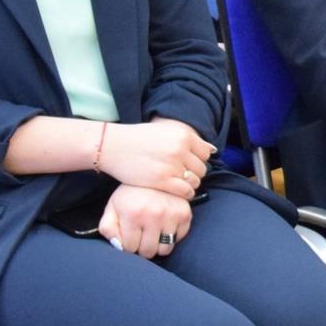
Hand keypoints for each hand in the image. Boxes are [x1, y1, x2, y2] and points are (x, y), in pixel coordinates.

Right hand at [96, 118, 212, 197]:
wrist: (113, 145)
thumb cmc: (138, 139)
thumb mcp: (166, 131)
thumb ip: (187, 140)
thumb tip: (212, 150)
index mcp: (183, 135)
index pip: (205, 152)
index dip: (197, 160)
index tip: (187, 163)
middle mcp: (180, 148)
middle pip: (201, 168)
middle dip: (193, 173)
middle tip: (180, 175)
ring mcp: (172, 165)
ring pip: (195, 181)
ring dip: (189, 184)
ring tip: (176, 182)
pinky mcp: (163, 180)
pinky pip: (186, 191)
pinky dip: (184, 194)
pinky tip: (175, 191)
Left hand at [98, 184, 193, 258]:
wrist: (154, 172)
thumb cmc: (130, 193)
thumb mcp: (112, 207)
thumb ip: (108, 229)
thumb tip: (119, 246)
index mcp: (133, 214)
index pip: (130, 248)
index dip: (128, 244)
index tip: (129, 236)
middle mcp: (154, 215)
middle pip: (148, 251)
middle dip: (142, 247)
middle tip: (142, 236)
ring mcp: (171, 215)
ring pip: (165, 249)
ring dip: (158, 245)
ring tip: (153, 233)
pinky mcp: (185, 214)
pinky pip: (179, 238)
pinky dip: (172, 236)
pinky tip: (165, 225)